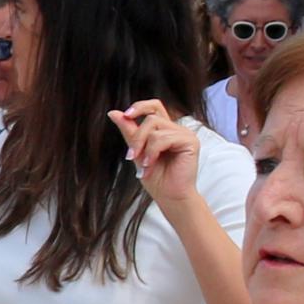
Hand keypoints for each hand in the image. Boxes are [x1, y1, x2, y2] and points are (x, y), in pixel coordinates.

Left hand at [110, 99, 206, 214]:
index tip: (125, 115)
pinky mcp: (190, 141)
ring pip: (155, 127)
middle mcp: (176, 129)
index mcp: (165, 130)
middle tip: (131, 156)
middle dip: (136, 136)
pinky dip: (152, 151)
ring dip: (144, 147)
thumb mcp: (137, 152)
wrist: (170, 197)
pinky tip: (150, 164)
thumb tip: (113, 112)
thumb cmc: (156, 178)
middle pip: (151, 117)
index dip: (140, 106)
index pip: (154, 106)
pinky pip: (164, 138)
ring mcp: (185, 134)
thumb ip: (129, 132)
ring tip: (144, 165)